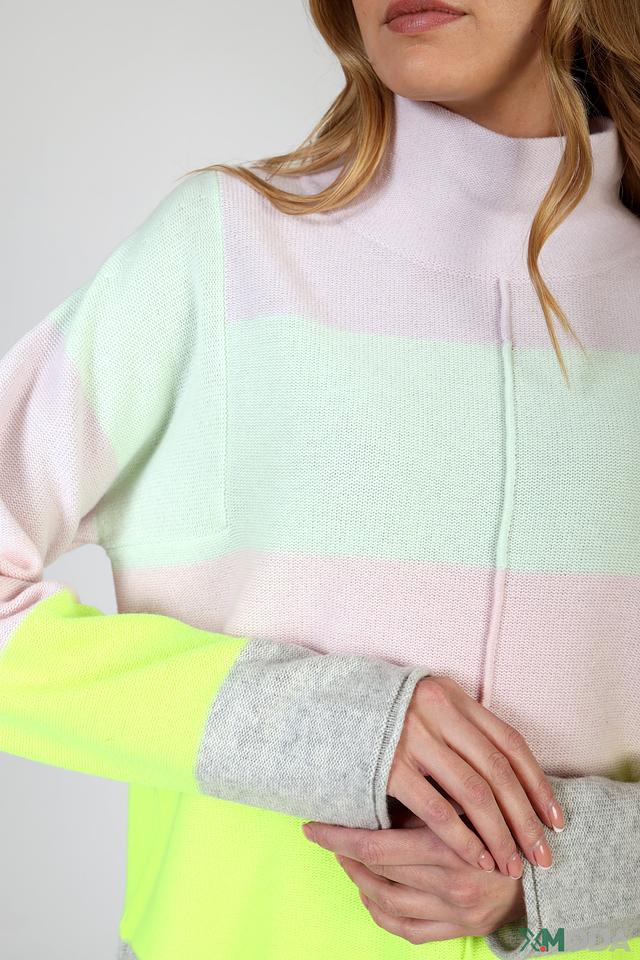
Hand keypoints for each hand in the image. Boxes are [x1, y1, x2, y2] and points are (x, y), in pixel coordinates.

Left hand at [303, 810, 526, 944]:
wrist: (547, 862)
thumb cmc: (501, 817)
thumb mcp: (468, 797)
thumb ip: (429, 793)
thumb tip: (375, 776)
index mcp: (451, 847)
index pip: (377, 847)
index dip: (340, 837)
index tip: (312, 825)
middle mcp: (451, 885)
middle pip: (377, 873)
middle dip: (344, 853)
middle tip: (322, 835)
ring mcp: (454, 912)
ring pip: (385, 902)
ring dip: (358, 879)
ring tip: (344, 857)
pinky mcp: (459, 929)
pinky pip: (405, 929)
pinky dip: (380, 911)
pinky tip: (367, 891)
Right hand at [384, 675, 563, 874]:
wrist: (322, 709)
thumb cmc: (382, 716)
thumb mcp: (427, 706)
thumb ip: (462, 728)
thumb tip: (510, 773)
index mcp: (452, 695)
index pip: (509, 742)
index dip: (537, 783)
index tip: (555, 819)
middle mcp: (437, 711)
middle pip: (497, 771)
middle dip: (524, 817)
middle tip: (541, 854)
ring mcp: (412, 737)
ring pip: (473, 792)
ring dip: (498, 833)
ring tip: (511, 864)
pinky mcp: (389, 766)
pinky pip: (436, 809)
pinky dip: (462, 838)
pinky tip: (476, 858)